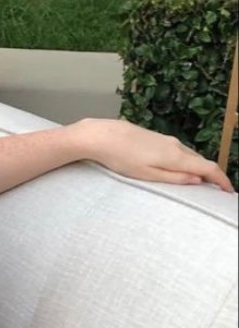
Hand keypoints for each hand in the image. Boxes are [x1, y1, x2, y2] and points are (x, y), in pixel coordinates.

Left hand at [73, 118, 233, 190]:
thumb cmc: (120, 158)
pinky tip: (179, 168)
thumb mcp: (147, 175)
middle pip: (200, 161)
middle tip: (217, 190)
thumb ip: (174, 179)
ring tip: (201, 182)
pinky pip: (177, 150)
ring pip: (188, 155)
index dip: (221, 180)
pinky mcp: (155, 137)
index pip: (208, 168)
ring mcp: (165, 139)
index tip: (228, 191)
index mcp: (175, 156)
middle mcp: (175, 145)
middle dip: (211, 175)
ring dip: (197, 167)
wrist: (101, 136)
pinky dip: (185, 161)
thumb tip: (197, 180)